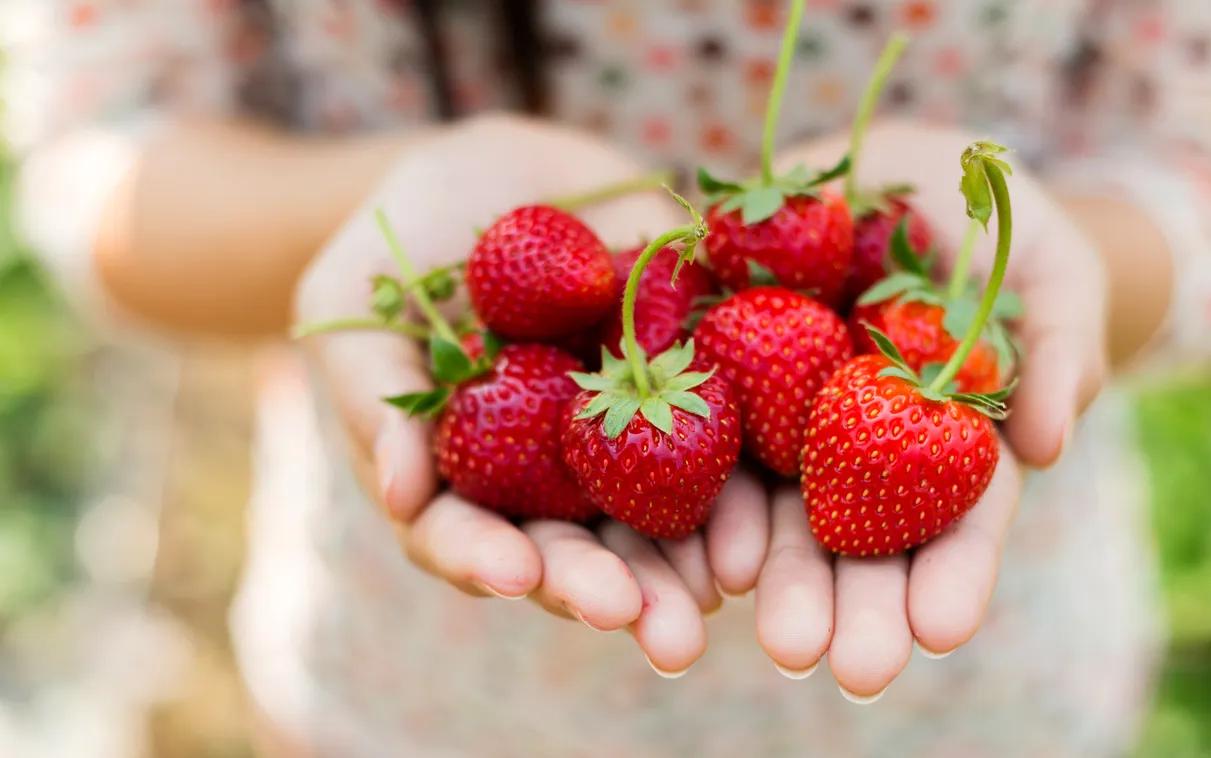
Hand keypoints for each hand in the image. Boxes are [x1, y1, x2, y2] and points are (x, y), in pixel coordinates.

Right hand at [293, 114, 770, 674]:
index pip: (465, 536)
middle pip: (572, 549)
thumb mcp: (354, 306)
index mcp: (459, 472)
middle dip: (608, 590)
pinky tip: (760, 521)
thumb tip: (400, 489)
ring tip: (716, 596)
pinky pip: (714, 438)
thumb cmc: (398, 242)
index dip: (485, 559)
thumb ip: (368, 393)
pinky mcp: (682, 385)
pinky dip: (738, 485)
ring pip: (652, 518)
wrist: (502, 172)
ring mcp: (618, 436)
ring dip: (685, 566)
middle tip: (650, 628)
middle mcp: (544, 475)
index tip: (514, 573)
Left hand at [741, 121, 1107, 699]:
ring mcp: (785, 411)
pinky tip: (701, 553)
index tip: (941, 631)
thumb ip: (1057, 348)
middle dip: (856, 606)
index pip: (958, 517)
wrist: (896, 172)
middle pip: (860, 536)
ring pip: (776, 506)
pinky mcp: (720, 365)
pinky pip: (701, 432)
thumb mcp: (1049, 271)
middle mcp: (860, 442)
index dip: (953, 574)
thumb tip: (1049, 445)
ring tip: (778, 644)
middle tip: (852, 671)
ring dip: (777, 578)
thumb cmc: (996, 224)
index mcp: (946, 435)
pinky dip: (701, 494)